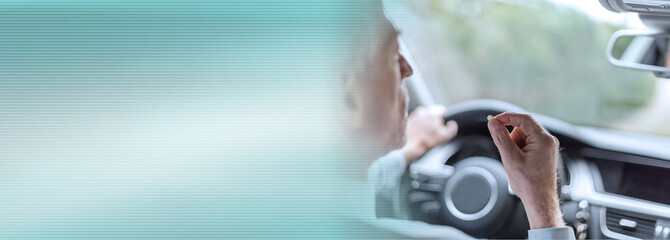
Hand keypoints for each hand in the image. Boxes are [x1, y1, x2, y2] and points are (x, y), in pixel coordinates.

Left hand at [401, 105, 457, 162]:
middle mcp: (424, 111)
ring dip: (427, 120)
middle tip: (434, 129)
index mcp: (434, 113)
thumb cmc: (428, 141)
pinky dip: (419, 123)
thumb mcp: (445, 137)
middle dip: (435, 119)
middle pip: (433, 112)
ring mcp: (415, 114)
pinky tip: (420, 131)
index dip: (444, 117)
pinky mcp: (409, 118)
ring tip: (426, 131)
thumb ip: (452, 129)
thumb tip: (452, 123)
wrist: (411, 145)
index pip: (442, 110)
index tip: (442, 124)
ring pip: (425, 115)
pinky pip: (418, 118)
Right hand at [487, 112, 563, 228]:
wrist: (539, 200)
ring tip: (515, 162)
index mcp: (543, 139)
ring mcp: (546, 147)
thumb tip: (493, 123)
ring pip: (524, 136)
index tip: (493, 121)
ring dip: (515, 145)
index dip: (506, 117)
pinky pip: (527, 144)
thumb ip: (501, 138)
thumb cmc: (529, 183)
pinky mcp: (543, 152)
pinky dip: (519, 150)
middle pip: (523, 127)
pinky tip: (519, 163)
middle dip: (511, 137)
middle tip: (506, 152)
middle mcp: (548, 141)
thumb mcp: (510, 158)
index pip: (523, 118)